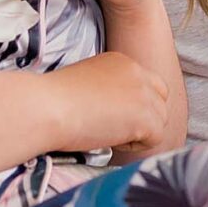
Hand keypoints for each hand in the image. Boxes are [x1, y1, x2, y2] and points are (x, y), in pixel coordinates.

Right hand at [41, 50, 171, 158]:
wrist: (48, 107)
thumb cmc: (54, 100)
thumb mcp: (86, 83)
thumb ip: (109, 90)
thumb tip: (118, 113)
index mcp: (121, 61)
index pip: (145, 83)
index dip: (134, 104)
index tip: (110, 116)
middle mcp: (137, 71)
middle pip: (159, 99)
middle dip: (144, 117)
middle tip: (114, 128)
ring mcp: (144, 93)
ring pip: (159, 119)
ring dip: (139, 132)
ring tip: (109, 134)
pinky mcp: (145, 117)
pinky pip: (156, 137)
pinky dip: (136, 145)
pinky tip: (112, 141)